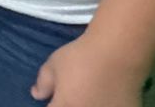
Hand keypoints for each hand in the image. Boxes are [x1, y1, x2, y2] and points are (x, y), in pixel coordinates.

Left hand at [32, 36, 146, 106]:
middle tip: (71, 96)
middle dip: (69, 104)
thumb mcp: (53, 65)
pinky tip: (105, 99)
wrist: (117, 53)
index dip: (52, 105)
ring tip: (88, 96)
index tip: (54, 100)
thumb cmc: (81, 57)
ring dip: (86, 105)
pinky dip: (105, 105)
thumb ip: (43, 83)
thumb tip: (37, 94)